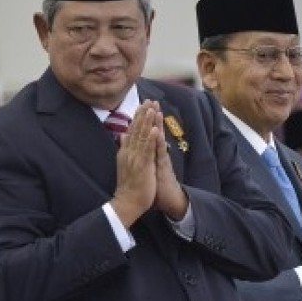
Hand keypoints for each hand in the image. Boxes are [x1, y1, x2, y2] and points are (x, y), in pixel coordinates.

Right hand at [110, 101, 158, 226]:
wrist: (127, 202)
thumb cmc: (128, 185)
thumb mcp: (124, 163)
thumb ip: (124, 148)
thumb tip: (122, 135)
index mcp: (125, 151)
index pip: (132, 131)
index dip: (138, 117)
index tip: (142, 105)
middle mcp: (129, 152)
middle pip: (136, 130)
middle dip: (143, 114)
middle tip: (148, 100)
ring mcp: (136, 158)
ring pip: (142, 137)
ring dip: (147, 122)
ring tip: (152, 108)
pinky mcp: (143, 166)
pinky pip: (147, 150)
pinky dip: (151, 139)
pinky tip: (155, 129)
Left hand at [152, 104, 187, 219]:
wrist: (168, 200)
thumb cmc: (156, 185)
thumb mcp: (147, 167)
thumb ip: (142, 155)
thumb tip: (133, 145)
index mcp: (151, 153)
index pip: (147, 133)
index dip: (144, 120)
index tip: (141, 105)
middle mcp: (157, 153)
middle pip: (154, 131)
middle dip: (152, 116)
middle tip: (151, 100)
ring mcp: (161, 159)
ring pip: (159, 139)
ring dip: (158, 124)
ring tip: (157, 110)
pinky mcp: (163, 167)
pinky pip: (161, 153)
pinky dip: (159, 143)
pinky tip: (158, 132)